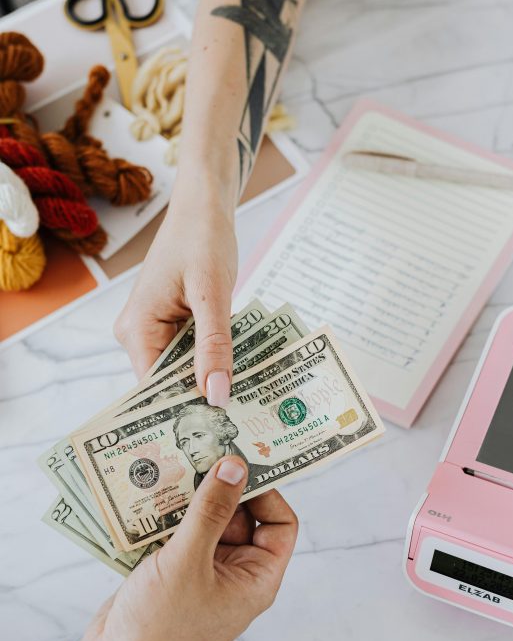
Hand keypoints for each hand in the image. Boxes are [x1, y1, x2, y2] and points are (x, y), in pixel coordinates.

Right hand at [74, 457, 297, 640]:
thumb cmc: (160, 628)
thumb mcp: (188, 560)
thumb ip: (211, 510)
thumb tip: (235, 466)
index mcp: (256, 578)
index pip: (279, 524)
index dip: (267, 491)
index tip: (242, 460)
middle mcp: (235, 574)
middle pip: (241, 517)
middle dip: (222, 487)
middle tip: (202, 448)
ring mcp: (202, 574)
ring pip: (206, 522)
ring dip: (191, 497)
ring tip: (173, 460)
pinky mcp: (172, 574)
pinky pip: (179, 534)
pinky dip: (167, 514)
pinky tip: (148, 490)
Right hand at [114, 187, 237, 407]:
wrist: (203, 207)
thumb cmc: (203, 239)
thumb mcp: (213, 293)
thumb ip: (215, 345)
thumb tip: (217, 396)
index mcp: (136, 330)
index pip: (155, 390)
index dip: (185, 411)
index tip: (220, 433)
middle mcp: (136, 334)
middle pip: (170, 383)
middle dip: (204, 397)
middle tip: (245, 423)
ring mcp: (152, 330)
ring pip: (184, 370)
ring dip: (212, 379)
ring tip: (248, 401)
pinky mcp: (170, 324)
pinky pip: (191, 353)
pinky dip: (214, 359)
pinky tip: (240, 371)